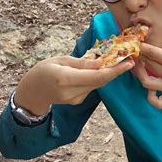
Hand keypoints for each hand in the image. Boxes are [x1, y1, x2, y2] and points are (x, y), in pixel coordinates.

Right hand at [15, 55, 134, 114]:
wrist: (32, 93)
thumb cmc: (43, 71)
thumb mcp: (59, 60)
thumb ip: (81, 63)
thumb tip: (101, 62)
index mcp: (65, 78)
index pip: (96, 76)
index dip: (114, 70)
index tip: (128, 63)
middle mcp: (71, 91)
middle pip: (100, 81)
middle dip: (116, 71)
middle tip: (129, 59)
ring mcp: (75, 99)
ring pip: (97, 84)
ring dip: (107, 73)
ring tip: (117, 61)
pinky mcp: (77, 101)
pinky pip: (91, 87)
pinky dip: (97, 78)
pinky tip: (98, 70)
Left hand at [136, 28, 161, 109]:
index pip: (155, 54)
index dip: (145, 47)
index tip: (140, 41)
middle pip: (150, 65)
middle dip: (142, 55)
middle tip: (138, 48)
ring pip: (147, 83)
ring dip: (140, 73)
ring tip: (139, 64)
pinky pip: (157, 102)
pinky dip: (150, 97)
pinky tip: (150, 87)